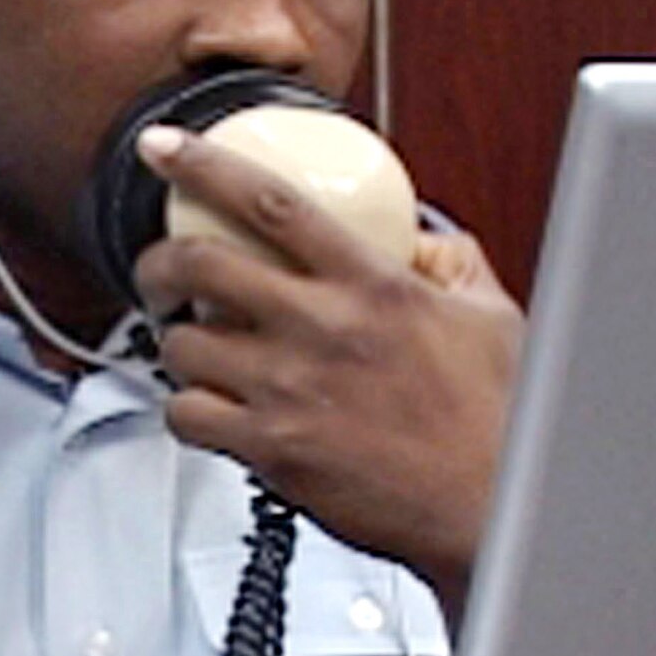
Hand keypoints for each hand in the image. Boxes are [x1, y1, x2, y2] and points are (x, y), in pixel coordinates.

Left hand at [131, 125, 524, 628]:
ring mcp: (287, 389)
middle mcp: (320, 328)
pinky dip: (185, 406)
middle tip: (160, 267)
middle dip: (159, 260)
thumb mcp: (490, 317)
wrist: (489, 508)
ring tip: (195, 346)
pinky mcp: (270, 448)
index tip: (165, 148)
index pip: (270, 201)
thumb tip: (418, 239)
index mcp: (371, 284)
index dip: (205, 164)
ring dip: (175, 339)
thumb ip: (449, 264)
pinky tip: (207, 406)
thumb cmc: (496, 423)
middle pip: (199, 263)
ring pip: (181, 342)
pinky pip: (187, 414)